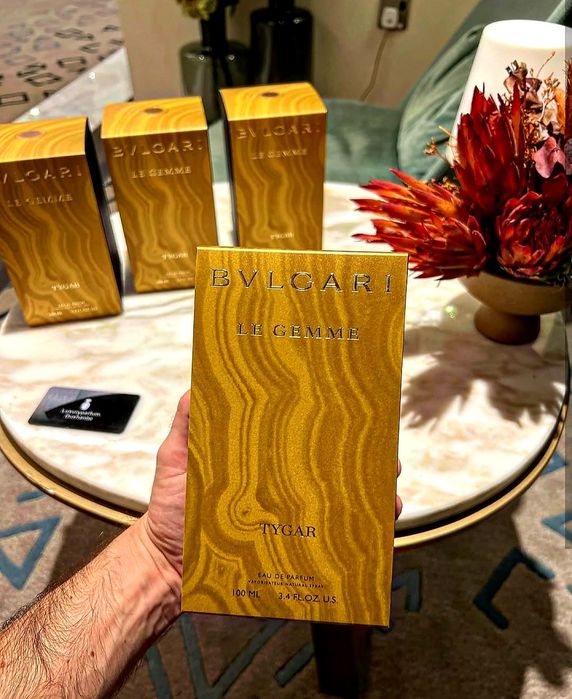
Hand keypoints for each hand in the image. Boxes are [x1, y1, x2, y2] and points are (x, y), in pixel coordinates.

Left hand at [137, 391, 403, 591]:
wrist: (168, 567)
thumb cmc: (171, 510)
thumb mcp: (175, 460)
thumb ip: (185, 426)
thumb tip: (198, 386)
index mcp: (261, 458)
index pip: (301, 435)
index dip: (329, 423)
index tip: (354, 409)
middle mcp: (281, 484)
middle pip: (330, 466)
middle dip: (363, 458)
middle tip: (386, 453)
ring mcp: (288, 517)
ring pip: (339, 502)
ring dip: (370, 495)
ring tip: (388, 491)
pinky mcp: (291, 548)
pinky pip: (330, 542)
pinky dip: (357, 537)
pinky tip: (376, 529)